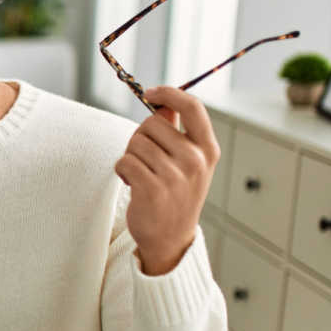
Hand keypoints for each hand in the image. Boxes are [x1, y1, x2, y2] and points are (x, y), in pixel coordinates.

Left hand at [114, 86, 218, 275]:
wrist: (171, 238)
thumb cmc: (176, 195)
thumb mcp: (188, 163)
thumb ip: (177, 132)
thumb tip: (162, 104)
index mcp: (208, 149)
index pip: (193, 107)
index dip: (170, 94)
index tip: (151, 92)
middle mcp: (195, 160)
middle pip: (151, 124)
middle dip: (140, 137)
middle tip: (145, 159)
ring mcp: (175, 176)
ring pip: (135, 143)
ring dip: (130, 156)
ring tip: (141, 175)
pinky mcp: (153, 190)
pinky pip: (125, 161)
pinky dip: (122, 169)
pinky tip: (132, 183)